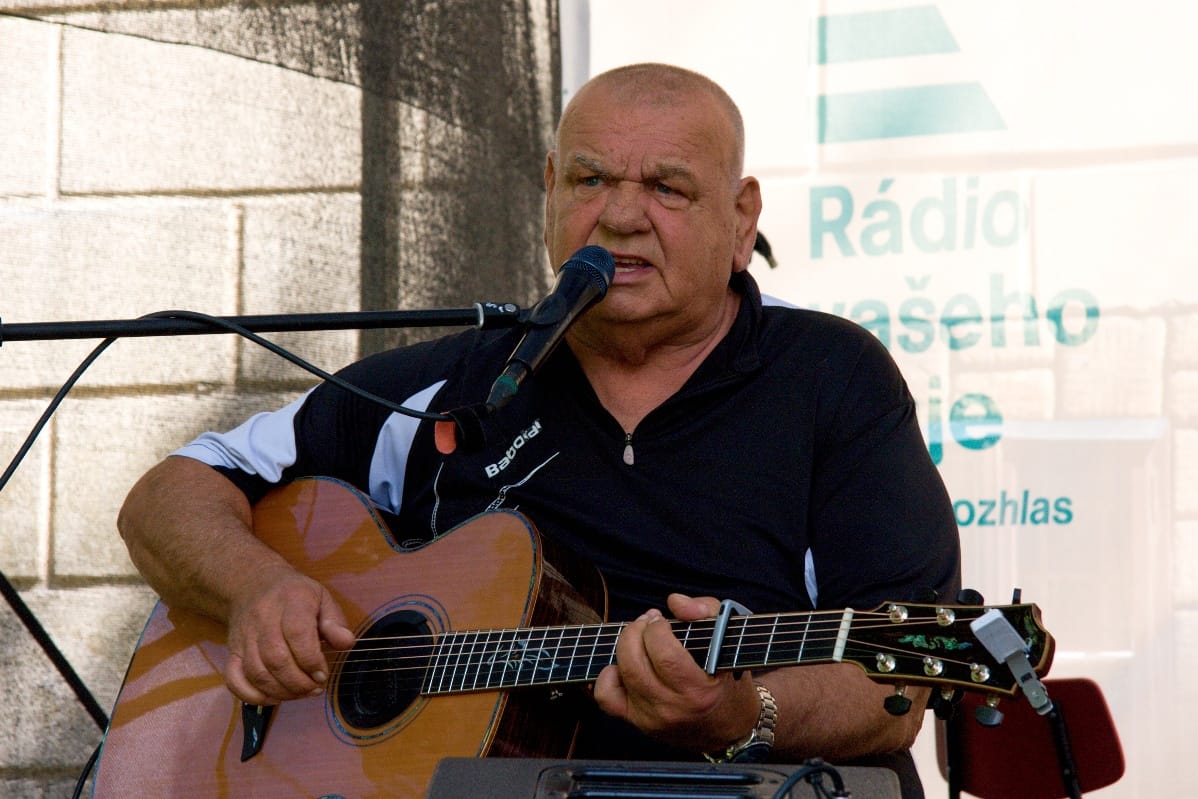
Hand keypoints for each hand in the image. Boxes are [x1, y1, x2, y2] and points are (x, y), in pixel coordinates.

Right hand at [223, 567, 355, 704]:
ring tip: (301, 693)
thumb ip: (335, 621)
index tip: (323, 674)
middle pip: (276, 658)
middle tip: (315, 688)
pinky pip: (234, 679)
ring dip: (281, 691)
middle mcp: (263, 618)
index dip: (311, 660)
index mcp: (291, 600)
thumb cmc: (294, 594)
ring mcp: (244, 636)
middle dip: (299, 682)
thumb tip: (346, 643)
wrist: (252, 585)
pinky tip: (273, 698)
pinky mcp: (232, 651)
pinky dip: (252, 695)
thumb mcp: (321, 597)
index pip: (297, 634)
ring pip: (257, 672)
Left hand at [593, 593, 760, 751]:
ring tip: (638, 637)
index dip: (656, 628)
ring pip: (621, 674)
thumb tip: (675, 602)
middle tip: (647, 622)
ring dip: (624, 646)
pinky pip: (607, 696)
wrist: (726, 726)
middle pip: (635, 662)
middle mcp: (672, 708)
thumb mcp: (727, 638)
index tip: (660, 620)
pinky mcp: (636, 722)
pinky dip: (607, 676)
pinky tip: (623, 665)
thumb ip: (705, 611)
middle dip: (636, 631)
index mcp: (699, 691)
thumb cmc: (726, 678)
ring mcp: (651, 718)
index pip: (664, 653)